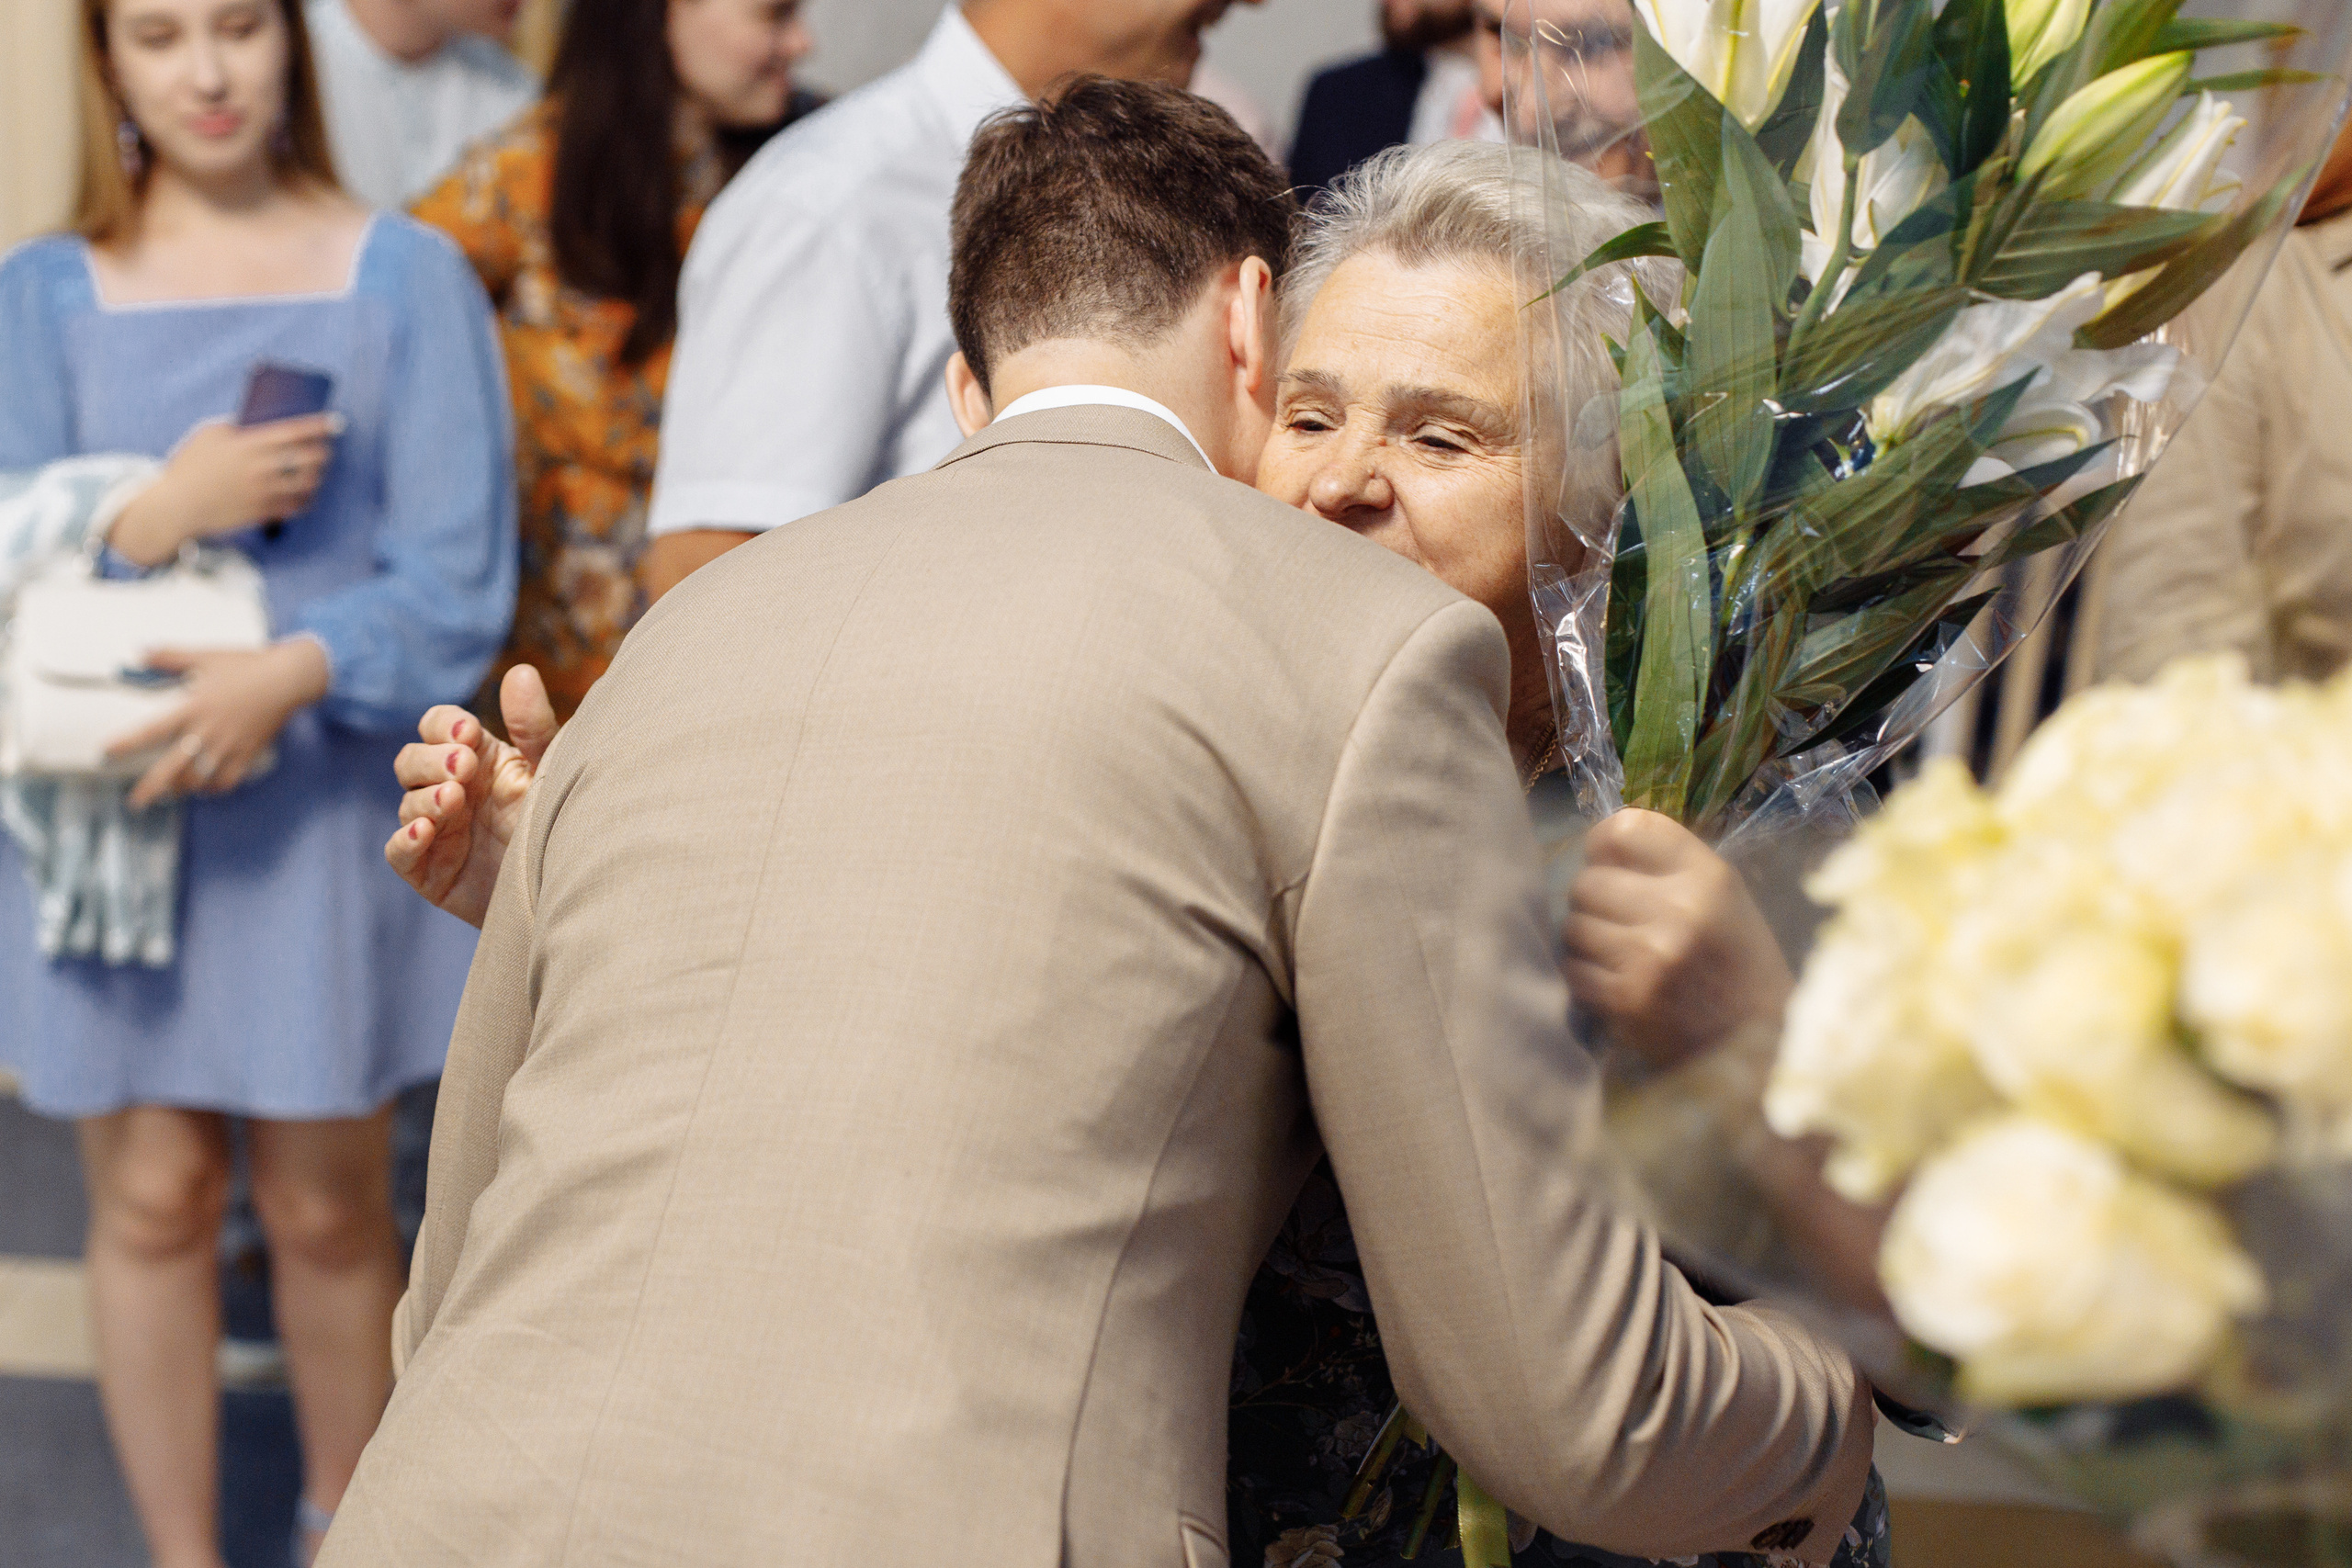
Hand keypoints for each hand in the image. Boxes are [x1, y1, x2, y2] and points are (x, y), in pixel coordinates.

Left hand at [106, 639, 331, 808]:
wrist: (288, 679)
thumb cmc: (247, 665)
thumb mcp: (206, 656)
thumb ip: (170, 656)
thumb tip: (140, 652)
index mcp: (193, 707)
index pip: (151, 731)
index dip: (126, 744)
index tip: (106, 753)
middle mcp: (208, 731)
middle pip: (173, 768)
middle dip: (151, 789)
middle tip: (136, 802)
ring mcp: (229, 745)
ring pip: (199, 779)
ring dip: (182, 789)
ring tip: (171, 792)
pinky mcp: (248, 752)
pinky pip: (228, 780)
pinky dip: (215, 788)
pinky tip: (208, 788)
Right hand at [108, 415, 341, 567]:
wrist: (177, 506)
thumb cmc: (191, 465)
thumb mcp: (209, 434)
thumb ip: (237, 425)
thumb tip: (262, 420)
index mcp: (246, 445)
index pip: (292, 432)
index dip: (318, 426)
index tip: (335, 422)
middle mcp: (259, 469)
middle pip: (308, 458)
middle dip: (323, 451)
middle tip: (326, 448)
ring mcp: (263, 492)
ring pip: (307, 483)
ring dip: (318, 475)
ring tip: (318, 469)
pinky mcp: (263, 512)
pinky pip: (297, 505)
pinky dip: (307, 497)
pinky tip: (308, 492)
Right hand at [385, 665, 557, 928]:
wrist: (570, 887)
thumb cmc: (560, 823)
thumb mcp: (550, 772)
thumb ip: (534, 728)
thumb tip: (521, 671)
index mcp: (478, 758)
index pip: (437, 725)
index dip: (444, 725)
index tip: (468, 734)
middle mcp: (451, 789)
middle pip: (412, 760)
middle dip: (432, 760)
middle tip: (463, 766)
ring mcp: (436, 829)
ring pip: (407, 802)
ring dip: (425, 797)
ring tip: (453, 799)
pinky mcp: (428, 870)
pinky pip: (399, 851)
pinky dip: (406, 840)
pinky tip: (426, 832)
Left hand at [1563, 808, 1794, 1069]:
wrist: (1760, 1050)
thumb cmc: (1737, 967)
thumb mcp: (1723, 902)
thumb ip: (1668, 868)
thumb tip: (1598, 843)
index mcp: (1707, 877)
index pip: (1627, 828)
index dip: (1605, 843)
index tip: (1607, 861)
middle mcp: (1679, 909)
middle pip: (1588, 880)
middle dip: (1594, 900)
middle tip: (1616, 920)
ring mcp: (1650, 955)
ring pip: (1574, 925)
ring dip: (1586, 940)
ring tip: (1618, 954)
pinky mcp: (1626, 998)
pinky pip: (1573, 969)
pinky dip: (1585, 976)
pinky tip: (1614, 983)